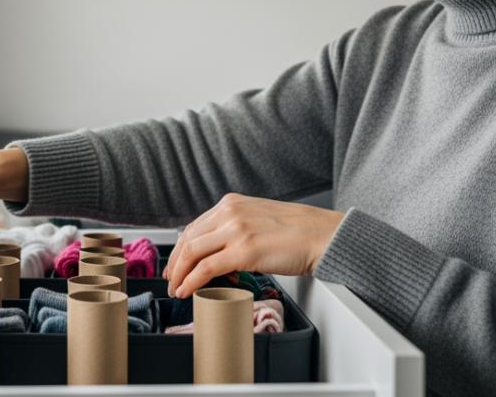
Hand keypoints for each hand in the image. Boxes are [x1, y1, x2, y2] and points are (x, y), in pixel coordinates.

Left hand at [163, 193, 343, 298]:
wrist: (323, 236)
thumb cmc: (298, 233)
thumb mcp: (259, 222)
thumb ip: (237, 231)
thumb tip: (220, 257)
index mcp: (232, 203)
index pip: (195, 227)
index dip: (181, 249)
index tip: (178, 264)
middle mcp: (230, 212)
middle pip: (188, 239)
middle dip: (176, 262)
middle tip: (172, 280)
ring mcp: (236, 230)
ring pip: (192, 252)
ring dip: (180, 274)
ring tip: (177, 289)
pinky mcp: (243, 250)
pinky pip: (207, 268)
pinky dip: (192, 281)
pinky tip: (187, 291)